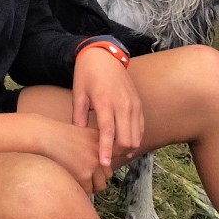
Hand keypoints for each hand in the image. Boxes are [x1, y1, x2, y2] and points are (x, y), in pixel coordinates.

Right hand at [28, 113, 113, 194]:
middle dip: (97, 177)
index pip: (121, 152)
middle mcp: (101, 152)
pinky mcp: (84, 175)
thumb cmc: (57, 135)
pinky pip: (88, 191)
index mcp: (101, 140)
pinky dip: (80, 189)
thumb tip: (110, 160)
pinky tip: (70, 180)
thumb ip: (96, 144)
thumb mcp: (82, 132)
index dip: (119, 157)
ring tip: (76, 179)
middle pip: (108, 175)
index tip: (113, 162)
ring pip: (100, 186)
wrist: (42, 136)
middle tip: (83, 173)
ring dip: (90, 185)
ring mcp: (94, 164)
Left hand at [72, 48, 144, 169]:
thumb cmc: (87, 74)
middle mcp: (123, 105)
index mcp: (105, 102)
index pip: (108, 133)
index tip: (103, 163)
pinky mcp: (138, 104)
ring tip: (114, 153)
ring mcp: (133, 104)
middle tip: (105, 158)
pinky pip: (140, 127)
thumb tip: (80, 136)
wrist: (103, 55)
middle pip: (126, 139)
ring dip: (127, 148)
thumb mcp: (78, 94)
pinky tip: (125, 144)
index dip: (106, 150)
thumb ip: (79, 116)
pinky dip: (134, 138)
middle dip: (116, 153)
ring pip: (136, 136)